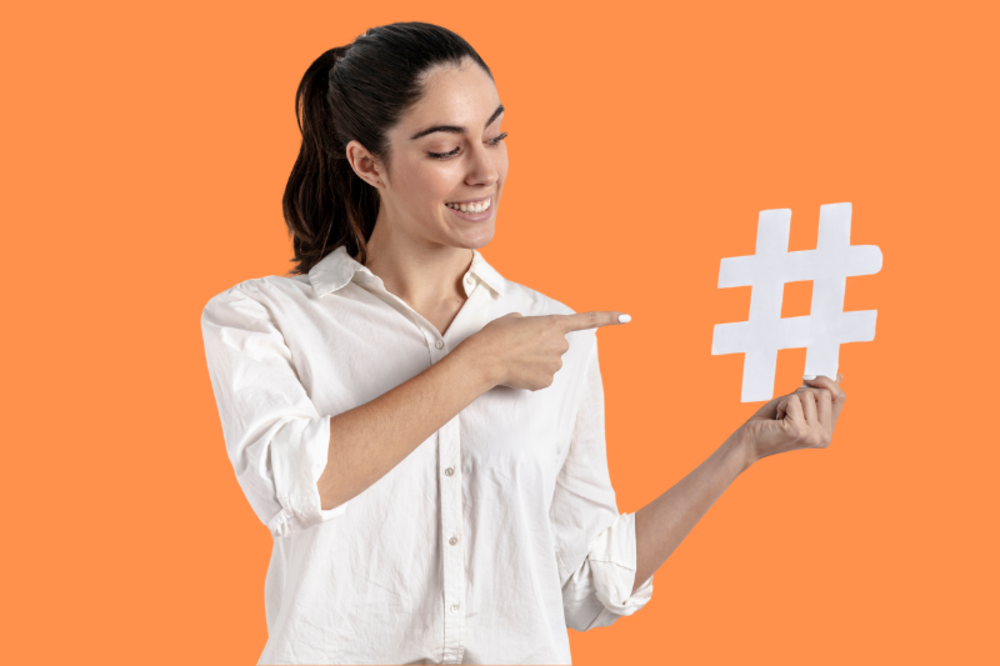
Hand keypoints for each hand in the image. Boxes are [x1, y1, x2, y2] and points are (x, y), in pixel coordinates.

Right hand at [460, 311, 629, 390]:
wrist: (485, 359)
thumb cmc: (496, 336)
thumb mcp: (513, 320)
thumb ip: (530, 324)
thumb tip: (530, 335)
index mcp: (553, 324)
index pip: (587, 320)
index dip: (609, 318)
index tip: (628, 317)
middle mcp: (559, 344)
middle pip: (558, 346)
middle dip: (544, 346)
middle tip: (522, 346)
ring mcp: (554, 365)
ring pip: (550, 363)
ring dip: (536, 361)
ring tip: (516, 358)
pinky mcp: (546, 381)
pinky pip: (542, 377)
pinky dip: (531, 375)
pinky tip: (517, 371)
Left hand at [734, 373, 846, 465]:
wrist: (749, 441)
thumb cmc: (771, 422)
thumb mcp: (798, 405)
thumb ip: (818, 394)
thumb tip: (839, 376)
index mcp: (827, 431)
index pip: (840, 397)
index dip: (827, 382)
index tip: (809, 378)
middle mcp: (824, 436)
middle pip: (824, 393)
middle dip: (801, 392)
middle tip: (788, 407)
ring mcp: (813, 435)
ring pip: (807, 395)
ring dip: (788, 400)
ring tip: (781, 416)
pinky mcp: (798, 430)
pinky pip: (793, 400)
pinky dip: (781, 404)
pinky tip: (776, 419)